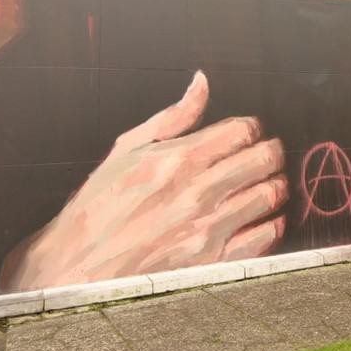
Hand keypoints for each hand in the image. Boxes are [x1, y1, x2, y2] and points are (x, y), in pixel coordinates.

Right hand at [0, 71, 286, 290]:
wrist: (76, 268)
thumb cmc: (98, 207)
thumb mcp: (127, 150)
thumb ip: (174, 116)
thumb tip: (202, 82)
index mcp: (177, 160)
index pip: (242, 130)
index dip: (251, 127)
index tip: (246, 133)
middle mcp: (197, 193)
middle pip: (264, 159)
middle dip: (270, 151)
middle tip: (265, 154)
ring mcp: (208, 230)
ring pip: (270, 195)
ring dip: (275, 184)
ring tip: (265, 183)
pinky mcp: (214, 264)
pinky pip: (265, 237)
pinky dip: (272, 222)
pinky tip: (261, 217)